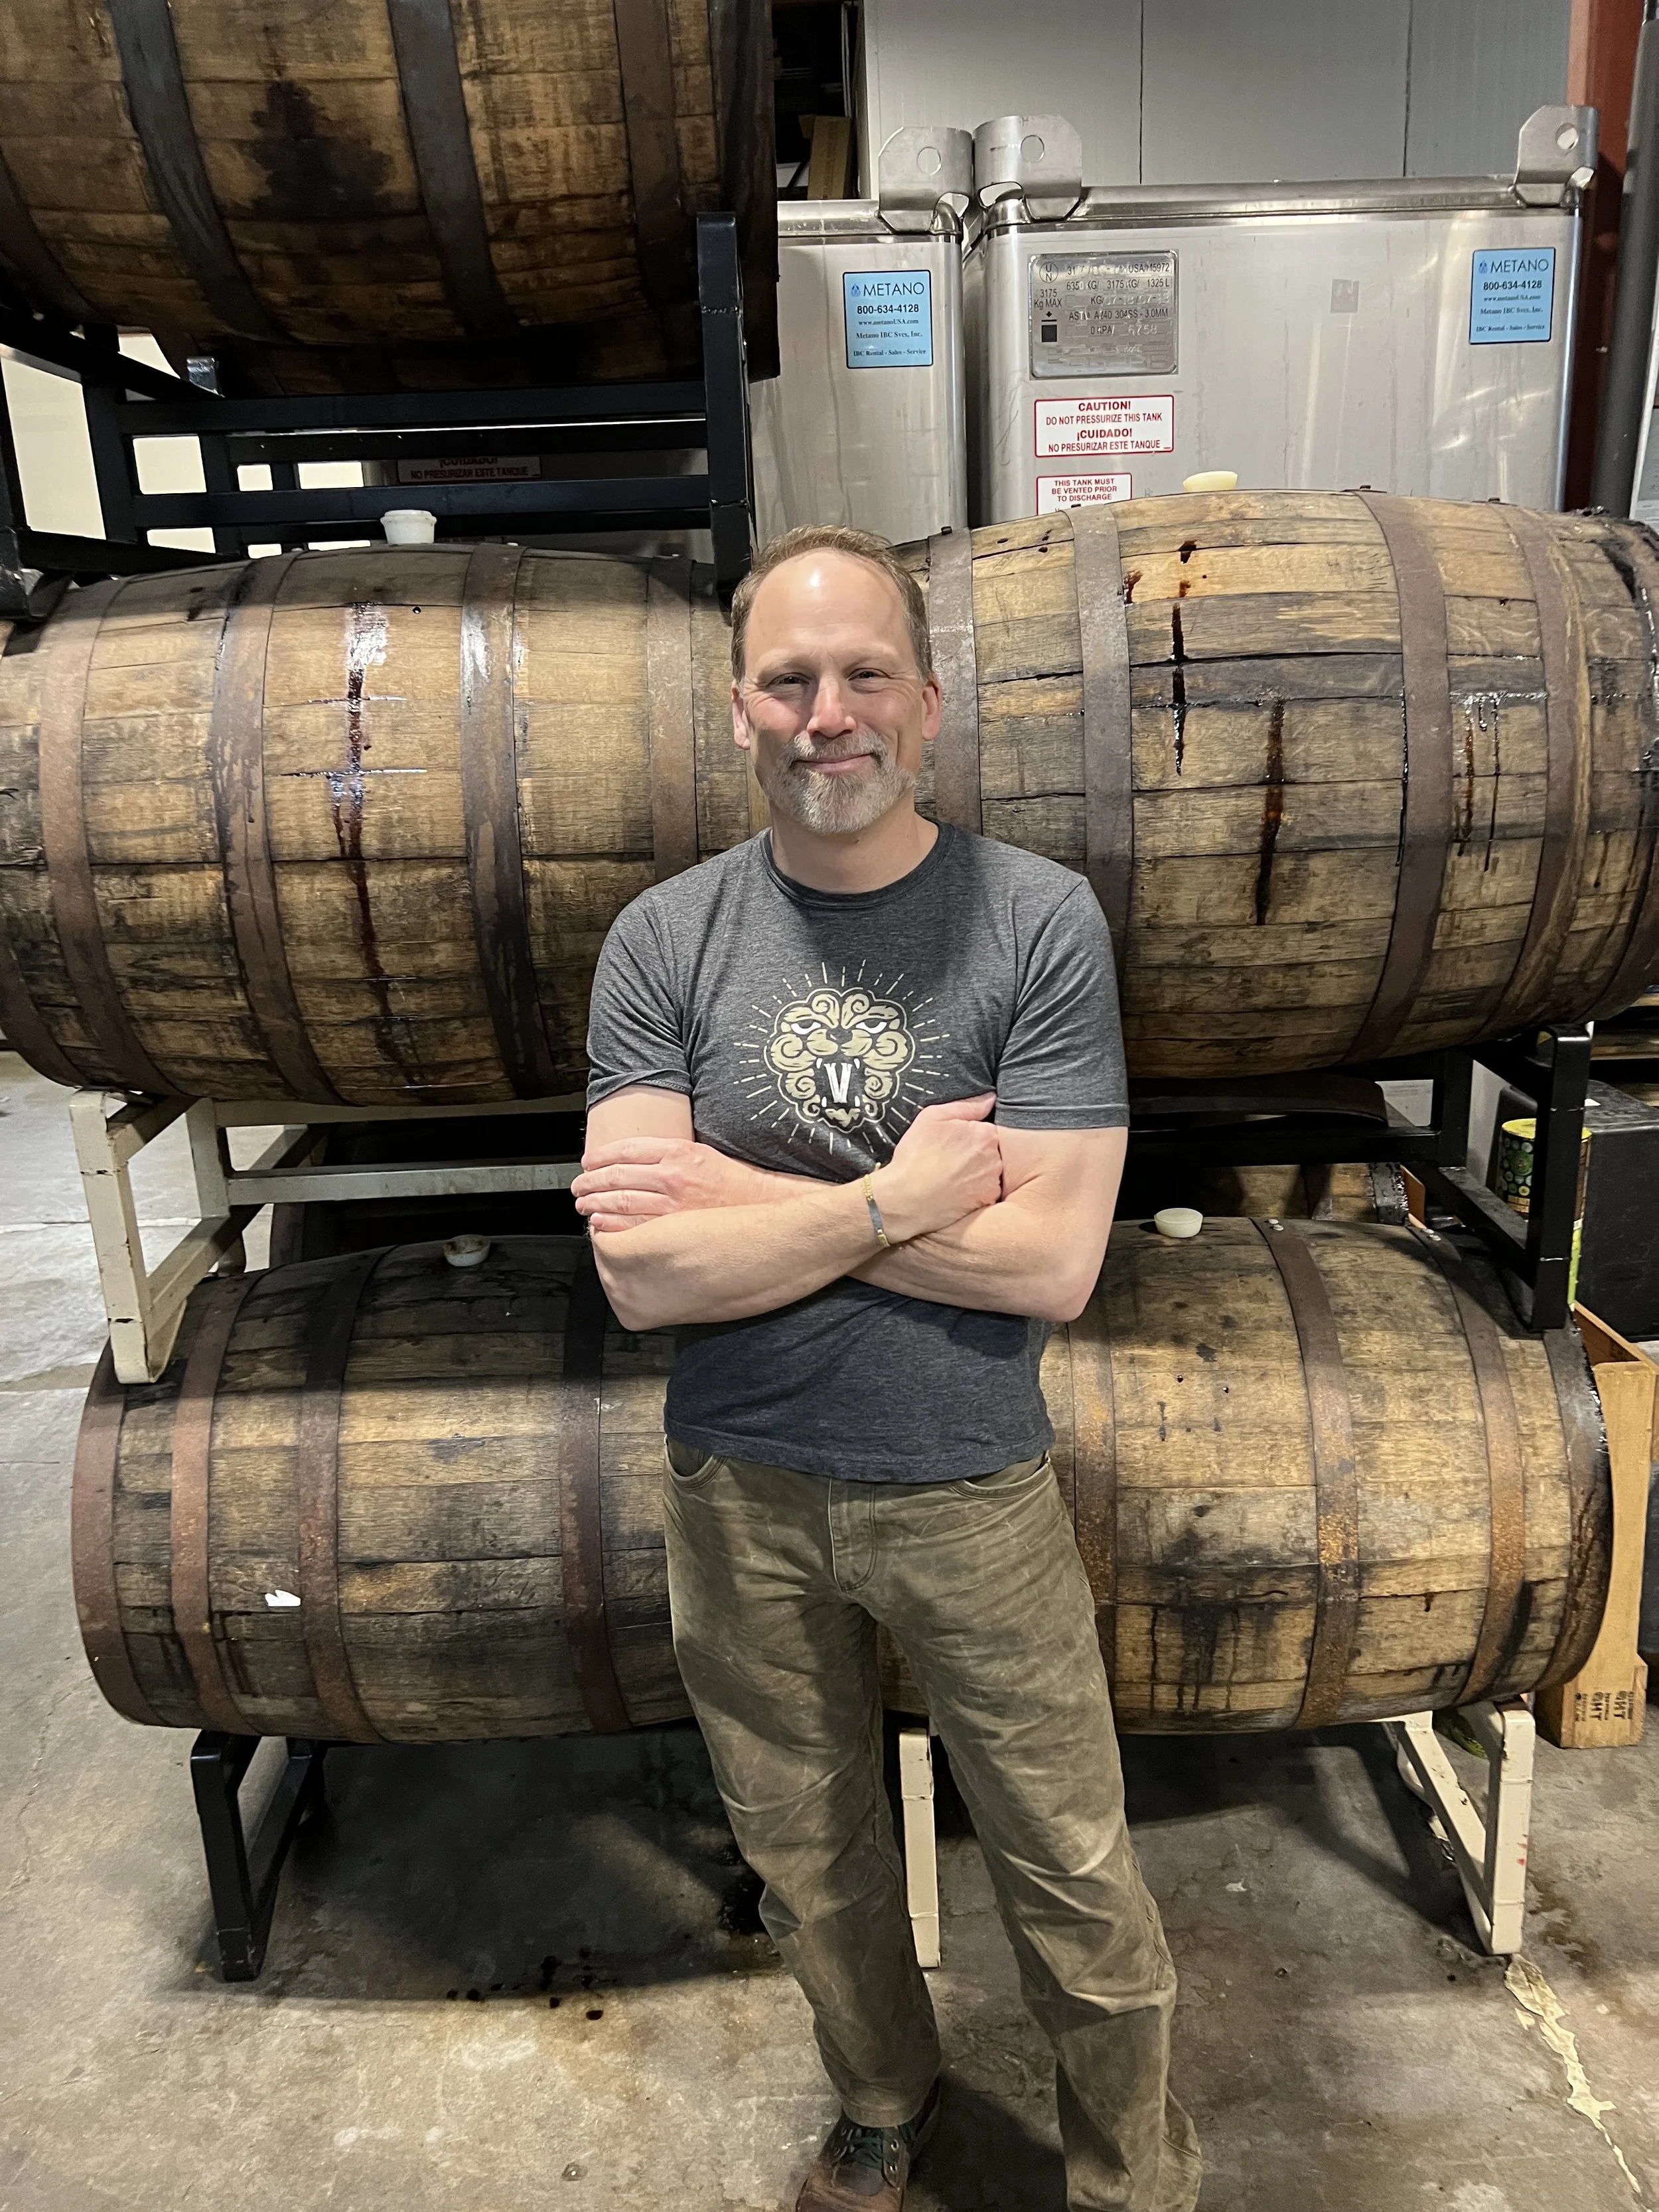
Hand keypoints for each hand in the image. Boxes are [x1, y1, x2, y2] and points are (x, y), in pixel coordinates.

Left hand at [573, 1137, 792, 1233]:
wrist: (770, 1210)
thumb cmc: (739, 1185)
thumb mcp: (705, 1155)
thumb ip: (672, 1156)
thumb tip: (637, 1161)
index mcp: (681, 1152)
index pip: (628, 1149)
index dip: (601, 1156)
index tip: (588, 1161)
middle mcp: (674, 1177)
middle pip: (617, 1176)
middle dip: (590, 1182)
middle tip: (578, 1186)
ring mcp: (674, 1207)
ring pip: (621, 1203)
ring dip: (595, 1204)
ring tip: (584, 1205)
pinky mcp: (676, 1231)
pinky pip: (634, 1228)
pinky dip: (611, 1226)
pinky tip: (600, 1225)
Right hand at [874, 1095, 1001, 1241]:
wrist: (905, 1198)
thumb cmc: (915, 1156)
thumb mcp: (932, 1118)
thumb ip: (966, 1106)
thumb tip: (990, 1098)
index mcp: (985, 1134)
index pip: (985, 1130)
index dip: (967, 1136)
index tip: (951, 1144)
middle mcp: (995, 1157)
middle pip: (990, 1151)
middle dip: (973, 1154)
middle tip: (949, 1160)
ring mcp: (992, 1181)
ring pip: (988, 1171)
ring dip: (976, 1173)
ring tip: (951, 1177)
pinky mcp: (987, 1201)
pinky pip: (986, 1192)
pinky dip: (975, 1191)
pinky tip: (955, 1191)